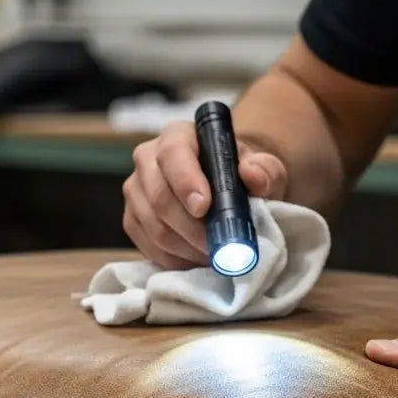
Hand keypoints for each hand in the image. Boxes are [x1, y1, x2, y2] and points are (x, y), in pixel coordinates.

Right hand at [122, 120, 287, 269]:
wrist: (223, 190)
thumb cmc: (241, 176)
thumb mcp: (263, 169)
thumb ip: (265, 170)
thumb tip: (253, 176)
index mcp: (178, 137)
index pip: (173, 155)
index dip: (186, 183)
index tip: (204, 208)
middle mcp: (148, 159)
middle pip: (160, 198)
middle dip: (192, 229)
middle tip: (218, 248)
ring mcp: (136, 191)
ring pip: (154, 227)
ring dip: (186, 249)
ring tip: (213, 256)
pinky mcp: (132, 220)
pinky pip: (148, 246)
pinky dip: (175, 260)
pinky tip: (196, 260)